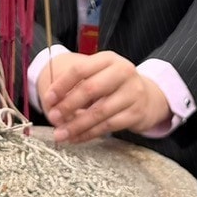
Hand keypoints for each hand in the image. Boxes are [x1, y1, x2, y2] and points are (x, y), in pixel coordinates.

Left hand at [37, 52, 172, 143]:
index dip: (62, 85)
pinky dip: (89, 134)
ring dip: (76, 125)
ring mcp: (132, 93)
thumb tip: (51, 104)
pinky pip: (108, 126)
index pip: (80, 69)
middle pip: (90, 89)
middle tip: (53, 117)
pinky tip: (76, 138)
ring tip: (60, 134)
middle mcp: (123, 72)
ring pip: (99, 112)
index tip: (48, 99)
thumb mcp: (98, 76)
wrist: (149, 97)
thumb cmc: (114, 85)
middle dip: (68, 105)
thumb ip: (76, 86)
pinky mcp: (136, 113)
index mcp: (108, 59)